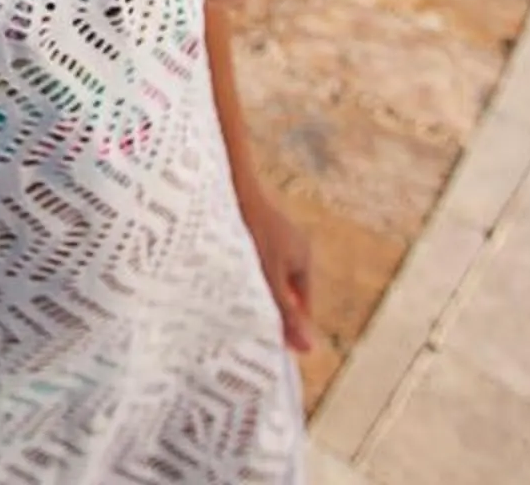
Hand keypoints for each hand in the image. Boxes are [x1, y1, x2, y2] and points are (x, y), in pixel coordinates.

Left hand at [238, 186, 318, 354]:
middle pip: (284, 290)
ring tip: (229, 310)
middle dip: (268, 308)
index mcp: (303, 259)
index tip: (270, 348)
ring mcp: (271, 235)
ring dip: (251, 290)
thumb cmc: (251, 229)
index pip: (303, 305)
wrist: (228, 180)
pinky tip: (220, 281)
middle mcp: (291, 246)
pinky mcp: (248, 226)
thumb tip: (310, 350)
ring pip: (264, 274)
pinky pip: (249, 259)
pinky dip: (239, 272)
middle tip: (246, 333)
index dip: (290, 327)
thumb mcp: (268, 277)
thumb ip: (285, 312)